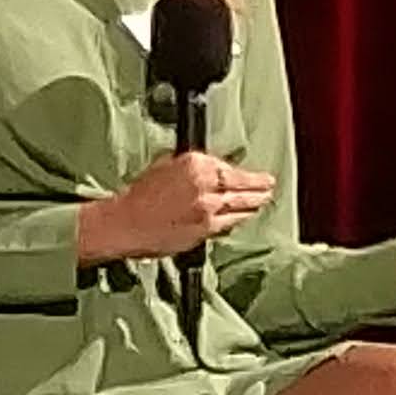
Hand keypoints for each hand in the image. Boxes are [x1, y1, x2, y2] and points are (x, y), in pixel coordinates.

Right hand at [78, 150, 273, 266]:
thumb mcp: (166, 166)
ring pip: (240, 206)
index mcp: (196, 164)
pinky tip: (243, 218)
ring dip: (254, 204)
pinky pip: (228, 224)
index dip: (246, 174)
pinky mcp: (205, 230)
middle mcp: (206, 185)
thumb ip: (192, 167)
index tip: (254, 174)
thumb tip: (209, 171)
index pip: (230, 169)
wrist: (126, 222)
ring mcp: (208, 209)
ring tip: (263, 201)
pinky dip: (237, 220)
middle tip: (269, 186)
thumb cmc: (139, 195)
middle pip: (243, 187)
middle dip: (259, 187)